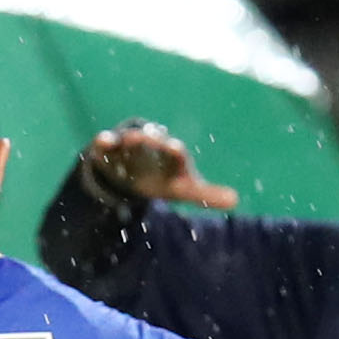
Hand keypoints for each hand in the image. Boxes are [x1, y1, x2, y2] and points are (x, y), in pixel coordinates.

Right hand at [81, 123, 238, 211]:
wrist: (135, 172)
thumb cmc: (164, 181)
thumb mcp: (184, 190)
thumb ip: (207, 195)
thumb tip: (236, 200)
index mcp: (171, 157)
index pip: (175, 153)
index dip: (174, 151)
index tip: (174, 148)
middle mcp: (153, 147)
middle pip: (153, 141)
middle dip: (151, 139)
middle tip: (150, 138)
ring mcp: (131, 146)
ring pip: (130, 139)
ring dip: (130, 138)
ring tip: (128, 139)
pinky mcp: (111, 150)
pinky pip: (107, 144)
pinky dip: (104, 141)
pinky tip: (103, 140)